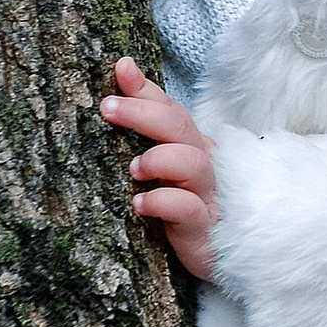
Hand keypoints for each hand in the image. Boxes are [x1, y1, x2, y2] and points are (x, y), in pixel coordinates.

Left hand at [100, 57, 217, 281]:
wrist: (218, 257)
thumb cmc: (184, 208)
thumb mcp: (164, 169)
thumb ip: (146, 131)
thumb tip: (119, 82)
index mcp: (192, 145)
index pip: (170, 108)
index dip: (146, 89)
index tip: (121, 68)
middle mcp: (202, 163)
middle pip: (179, 126)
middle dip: (142, 112)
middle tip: (108, 108)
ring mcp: (206, 195)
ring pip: (191, 163)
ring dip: (159, 158)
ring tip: (133, 169)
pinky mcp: (203, 228)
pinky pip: (188, 208)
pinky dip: (163, 201)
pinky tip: (140, 203)